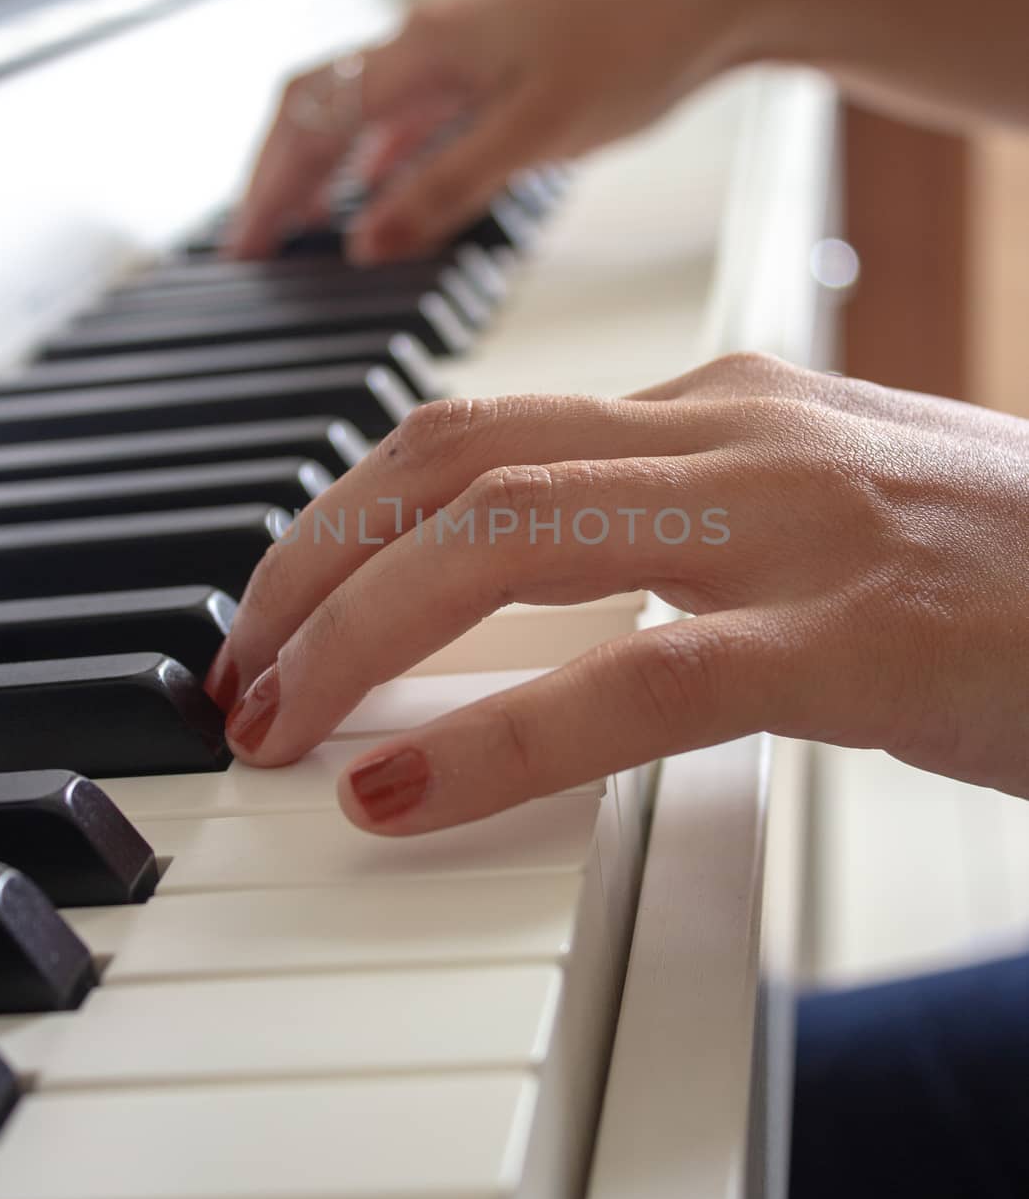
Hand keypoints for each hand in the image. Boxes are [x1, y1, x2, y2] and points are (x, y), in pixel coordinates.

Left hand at [205, 353, 1028, 830]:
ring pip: (511, 536)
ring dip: (359, 630)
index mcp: (720, 408)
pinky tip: (402, 791)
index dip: (344, 514)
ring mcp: (794, 526)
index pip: (474, 428)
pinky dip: (495, 736)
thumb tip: (526, 577)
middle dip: (314, 566)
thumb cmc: (996, 566)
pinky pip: (637, 679)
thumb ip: (670, 525)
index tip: (281, 602)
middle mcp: (736, 437)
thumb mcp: (809, 508)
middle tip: (243, 673)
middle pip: (456, 463)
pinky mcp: (855, 640)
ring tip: (280, 721)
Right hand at [228, 0, 753, 262]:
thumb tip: (365, 241)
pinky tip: (388, 193)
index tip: (244, 251)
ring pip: (364, 115)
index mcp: (421, 50)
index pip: (309, 122)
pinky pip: (414, 117)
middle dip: (281, 180)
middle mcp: (428, 45)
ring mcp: (460, 54)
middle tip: (261, 247)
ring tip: (306, 232)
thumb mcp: (534, 134)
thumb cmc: (634, 42)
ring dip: (328, 172)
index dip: (268, 190)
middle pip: (320, 110)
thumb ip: (445, 189)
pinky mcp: (495, 69)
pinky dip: (385, 161)